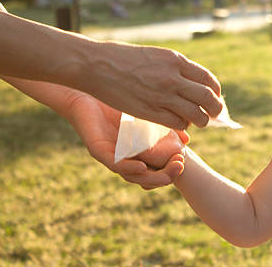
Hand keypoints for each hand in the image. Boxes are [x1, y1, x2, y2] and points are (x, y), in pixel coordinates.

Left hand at [64, 90, 188, 188]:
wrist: (84, 93)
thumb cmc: (114, 103)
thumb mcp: (146, 115)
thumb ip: (164, 125)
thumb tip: (187, 138)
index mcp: (135, 152)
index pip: (155, 169)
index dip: (170, 170)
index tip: (184, 160)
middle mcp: (123, 157)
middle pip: (147, 178)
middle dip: (166, 176)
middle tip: (181, 166)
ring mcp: (110, 155)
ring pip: (132, 175)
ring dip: (153, 176)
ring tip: (169, 170)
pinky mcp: (97, 150)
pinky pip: (115, 164)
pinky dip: (130, 167)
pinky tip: (142, 166)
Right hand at [80, 43, 222, 129]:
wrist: (96, 65)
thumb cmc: (124, 58)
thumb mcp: (156, 55)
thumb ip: (175, 68)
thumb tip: (193, 81)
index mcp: (176, 61)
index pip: (209, 80)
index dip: (216, 92)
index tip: (215, 97)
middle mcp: (173, 78)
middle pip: (209, 99)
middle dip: (215, 109)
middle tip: (213, 114)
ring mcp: (163, 96)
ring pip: (197, 115)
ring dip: (201, 120)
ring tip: (197, 121)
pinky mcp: (150, 112)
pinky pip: (178, 124)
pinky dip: (182, 125)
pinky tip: (178, 122)